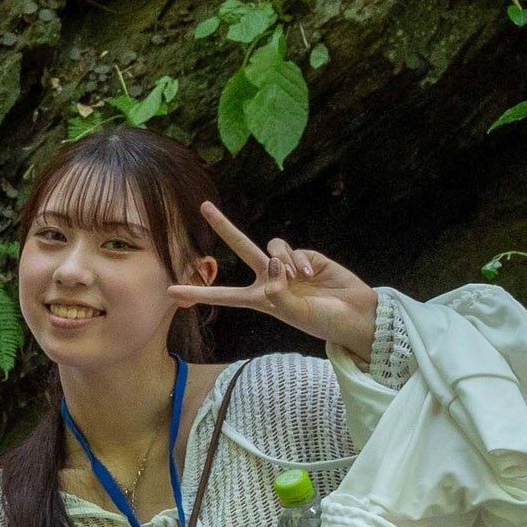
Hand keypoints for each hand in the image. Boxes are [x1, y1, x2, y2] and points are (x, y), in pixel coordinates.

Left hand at [169, 204, 380, 360]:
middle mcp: (269, 280)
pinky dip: (300, 262)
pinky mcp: (307, 256)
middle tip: (203, 205)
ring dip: (282, 261)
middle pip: (240, 248)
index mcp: (260, 299)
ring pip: (271, 247)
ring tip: (299, 280)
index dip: (198, 292)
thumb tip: (271, 271)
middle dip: (223, 226)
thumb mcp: (298, 315)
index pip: (223, 295)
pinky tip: (312, 275)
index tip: (171, 290)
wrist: (355, 314)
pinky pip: (293, 251)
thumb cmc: (324, 321)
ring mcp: (287, 266)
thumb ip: (281, 296)